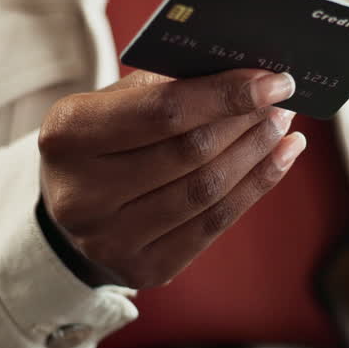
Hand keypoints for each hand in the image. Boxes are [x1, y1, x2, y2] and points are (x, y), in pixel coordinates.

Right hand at [38, 69, 304, 287]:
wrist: (74, 209)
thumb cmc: (105, 139)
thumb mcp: (114, 101)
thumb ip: (169, 85)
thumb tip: (249, 77)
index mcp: (67, 135)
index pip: (161, 111)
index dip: (224, 95)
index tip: (272, 80)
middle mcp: (82, 194)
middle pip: (189, 152)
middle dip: (245, 122)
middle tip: (280, 101)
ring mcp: (110, 240)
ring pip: (206, 191)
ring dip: (256, 153)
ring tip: (281, 126)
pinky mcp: (143, 269)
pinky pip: (215, 225)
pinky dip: (256, 187)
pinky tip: (279, 158)